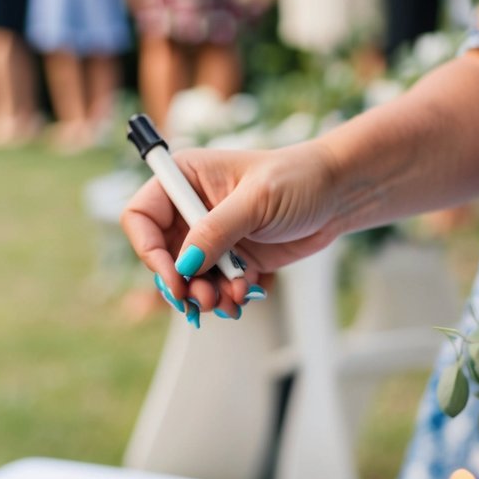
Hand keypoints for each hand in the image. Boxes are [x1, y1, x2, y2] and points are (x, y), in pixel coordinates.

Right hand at [120, 143, 338, 317]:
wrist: (337, 194)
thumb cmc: (299, 178)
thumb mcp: (256, 201)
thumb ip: (216, 232)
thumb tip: (184, 266)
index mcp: (186, 179)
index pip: (141, 217)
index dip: (148, 250)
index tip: (174, 276)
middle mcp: (190, 208)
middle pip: (160, 256)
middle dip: (181, 283)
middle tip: (204, 298)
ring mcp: (209, 236)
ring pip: (186, 278)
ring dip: (204, 295)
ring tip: (231, 299)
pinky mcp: (229, 258)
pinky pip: (212, 287)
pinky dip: (224, 297)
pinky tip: (245, 294)